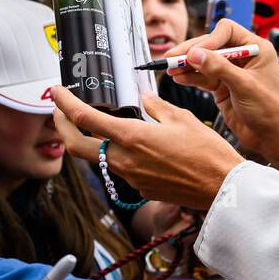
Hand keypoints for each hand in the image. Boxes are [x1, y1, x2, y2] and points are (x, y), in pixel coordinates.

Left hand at [52, 88, 245, 209]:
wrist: (222, 188)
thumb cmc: (208, 152)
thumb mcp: (182, 119)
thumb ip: (156, 107)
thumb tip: (143, 99)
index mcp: (132, 137)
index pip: (85, 118)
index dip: (64, 103)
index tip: (56, 91)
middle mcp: (125, 160)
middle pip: (75, 145)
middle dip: (61, 126)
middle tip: (59, 111)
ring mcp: (131, 178)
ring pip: (96, 158)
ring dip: (87, 141)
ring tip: (91, 124)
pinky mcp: (141, 188)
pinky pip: (119, 169)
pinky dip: (114, 154)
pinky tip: (127, 144)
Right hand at [163, 20, 278, 169]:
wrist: (272, 136)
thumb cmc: (270, 110)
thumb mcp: (244, 86)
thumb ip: (219, 68)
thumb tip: (195, 53)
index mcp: (256, 48)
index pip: (227, 31)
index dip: (209, 39)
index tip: (195, 52)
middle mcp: (243, 57)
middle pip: (211, 45)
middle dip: (191, 52)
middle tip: (171, 58)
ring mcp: (231, 72)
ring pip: (204, 61)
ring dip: (187, 65)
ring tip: (169, 70)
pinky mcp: (222, 86)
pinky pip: (202, 77)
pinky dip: (190, 77)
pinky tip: (178, 78)